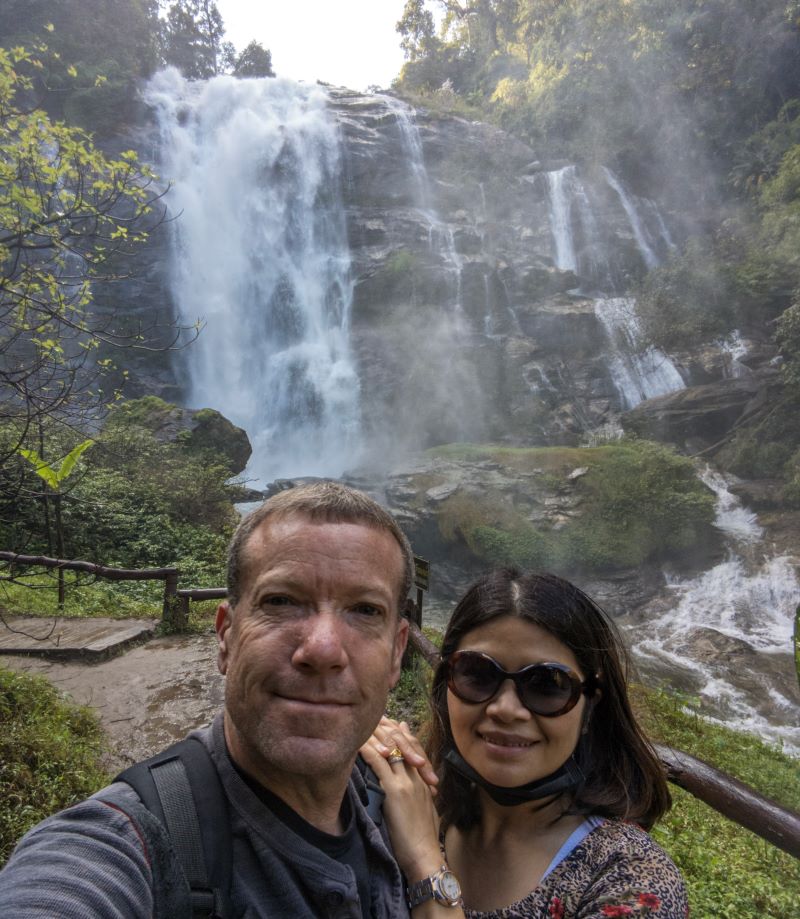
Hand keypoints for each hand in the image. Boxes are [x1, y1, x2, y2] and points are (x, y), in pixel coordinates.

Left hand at [360, 730, 442, 882]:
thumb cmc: (423, 840)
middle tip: (376, 717)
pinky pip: (380, 763)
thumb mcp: (425, 812)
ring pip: (391, 748)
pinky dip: (368, 750)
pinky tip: (358, 742)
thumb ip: (421, 796)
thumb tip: (418, 787)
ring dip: (376, 735)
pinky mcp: (395, 790)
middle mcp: (416, 777)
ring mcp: (406, 782)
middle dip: (388, 728)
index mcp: (423, 782)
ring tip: (364, 724)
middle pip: (403, 743)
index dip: (401, 735)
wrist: (425, 856)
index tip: (392, 724)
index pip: (413, 748)